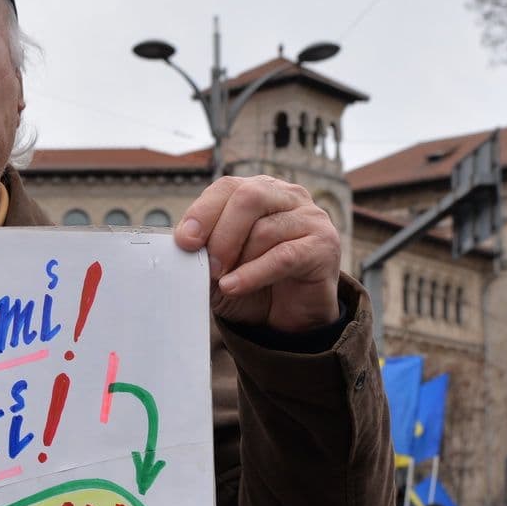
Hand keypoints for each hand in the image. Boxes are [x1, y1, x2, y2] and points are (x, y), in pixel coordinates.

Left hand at [174, 175, 341, 330]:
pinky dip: (254, 273)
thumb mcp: (219, 268)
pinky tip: (235, 286)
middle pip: (248, 197)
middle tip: (210, 267)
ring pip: (265, 229)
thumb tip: (182, 244)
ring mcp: (310, 218)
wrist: (287, 318)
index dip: (203, 212)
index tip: (185, 242)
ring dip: (239, 260)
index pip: (228, 187)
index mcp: (259, 191)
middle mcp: (287, 197)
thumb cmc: (253, 284)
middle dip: (221, 235)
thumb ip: (203, 252)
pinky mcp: (324, 245)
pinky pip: (283, 255)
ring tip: (226, 282)